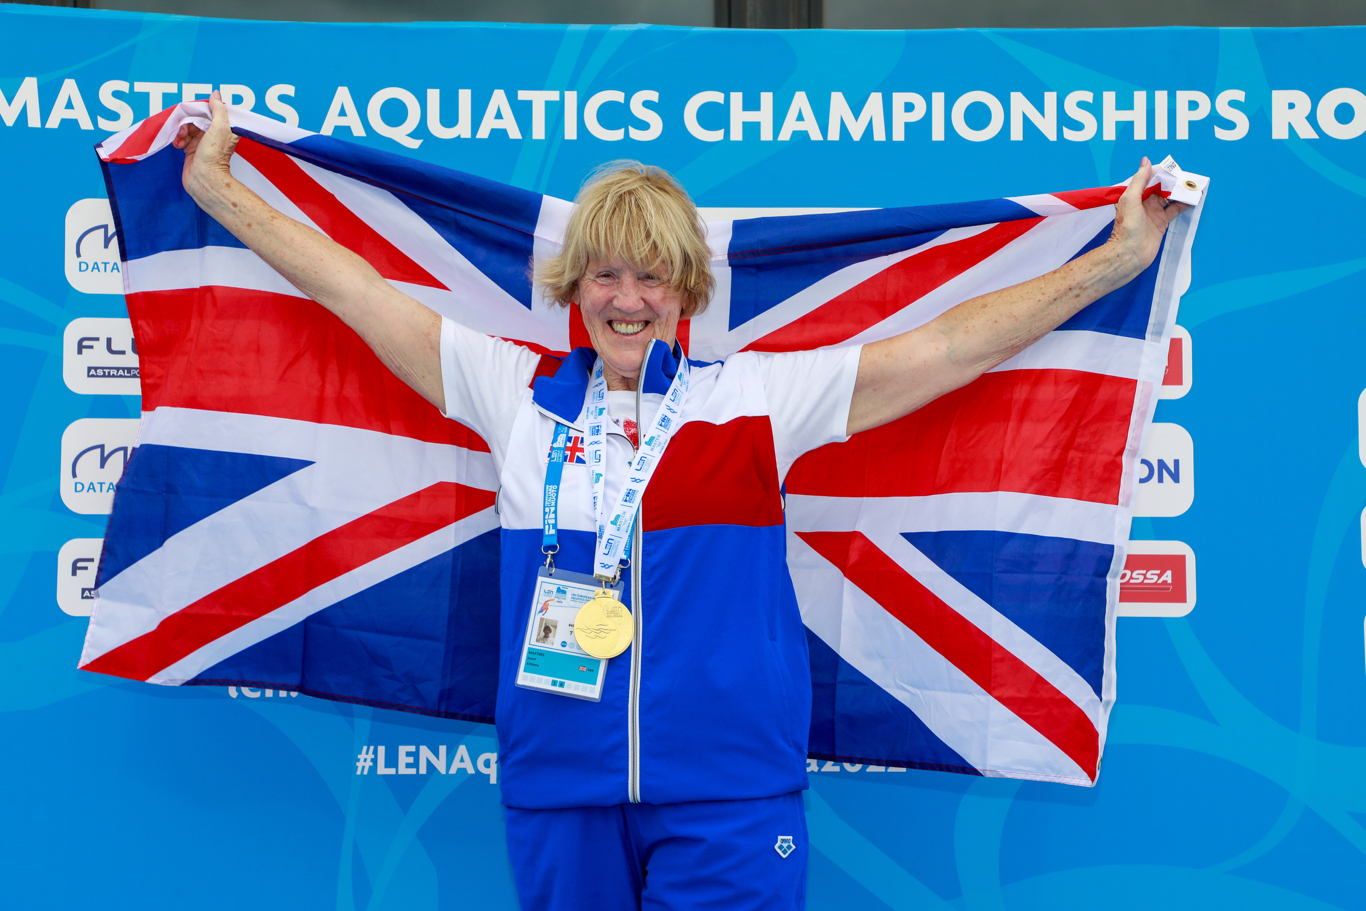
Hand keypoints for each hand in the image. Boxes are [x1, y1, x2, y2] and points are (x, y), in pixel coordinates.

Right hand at [172, 90, 238, 200]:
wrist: (203, 179)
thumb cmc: (214, 156)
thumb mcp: (220, 128)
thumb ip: (218, 110)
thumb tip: (216, 94)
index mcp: (224, 129)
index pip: (211, 112)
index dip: (200, 111)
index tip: (194, 112)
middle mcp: (214, 135)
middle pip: (196, 119)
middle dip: (187, 121)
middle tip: (185, 130)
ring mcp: (202, 143)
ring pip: (187, 127)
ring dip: (181, 131)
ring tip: (181, 139)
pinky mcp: (191, 150)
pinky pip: (182, 138)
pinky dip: (178, 139)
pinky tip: (178, 145)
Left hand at [1108, 157, 1189, 275]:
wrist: (1130, 253)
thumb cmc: (1126, 228)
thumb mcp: (1130, 199)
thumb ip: (1139, 180)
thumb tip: (1146, 161)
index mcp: (1134, 196)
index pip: (1149, 179)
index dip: (1160, 173)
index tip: (1172, 167)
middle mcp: (1144, 203)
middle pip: (1161, 187)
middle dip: (1172, 181)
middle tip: (1186, 176)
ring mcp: (1154, 212)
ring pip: (1169, 197)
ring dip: (1180, 191)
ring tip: (1192, 184)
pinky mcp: (1162, 222)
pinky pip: (1175, 209)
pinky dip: (1184, 203)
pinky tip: (1192, 198)